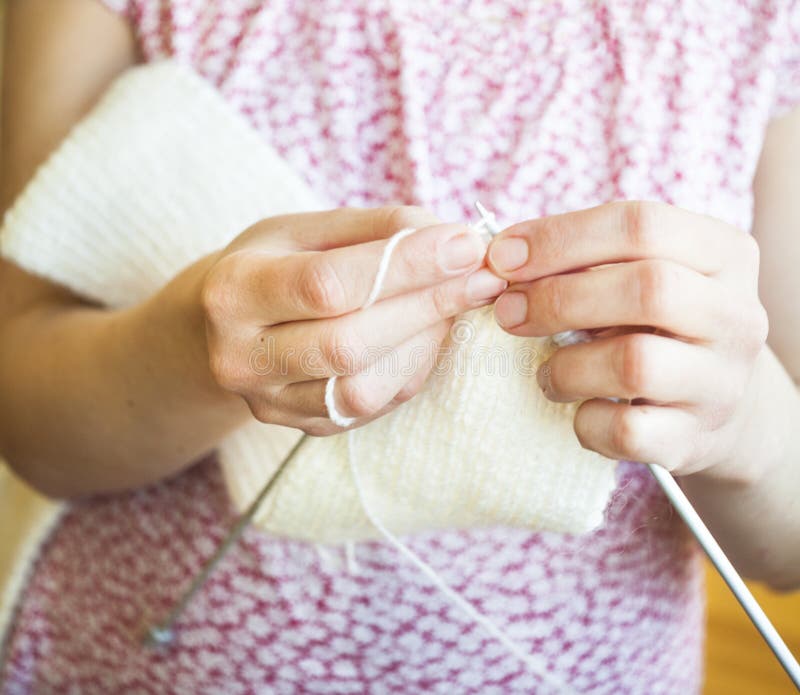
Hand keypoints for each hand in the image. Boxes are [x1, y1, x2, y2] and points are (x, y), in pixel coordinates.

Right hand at [201, 206, 505, 434]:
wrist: (224, 327)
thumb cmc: (274, 264)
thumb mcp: (307, 228)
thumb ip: (376, 229)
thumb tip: (453, 241)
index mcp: (233, 291)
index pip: (327, 284)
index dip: (405, 266)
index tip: (465, 245)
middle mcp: (241, 357)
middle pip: (348, 344)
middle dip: (428, 306)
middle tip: (482, 277)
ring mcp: (269, 402)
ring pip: (363, 390)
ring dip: (426, 343)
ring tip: (457, 302)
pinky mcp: (302, 427)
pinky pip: (372, 409)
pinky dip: (413, 369)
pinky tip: (431, 334)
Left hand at [486, 201, 768, 479]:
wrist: (719, 409)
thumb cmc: (655, 326)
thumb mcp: (635, 277)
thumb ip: (581, 259)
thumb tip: (499, 259)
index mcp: (722, 255)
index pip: (642, 225)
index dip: (560, 237)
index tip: (501, 257)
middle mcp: (736, 315)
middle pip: (647, 289)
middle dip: (559, 298)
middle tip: (508, 312)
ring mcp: (721, 382)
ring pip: (636, 364)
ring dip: (567, 367)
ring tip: (546, 372)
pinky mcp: (696, 439)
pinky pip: (626, 430)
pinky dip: (585, 421)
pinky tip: (578, 410)